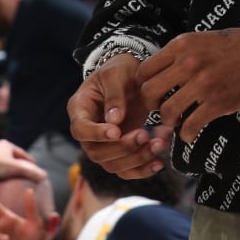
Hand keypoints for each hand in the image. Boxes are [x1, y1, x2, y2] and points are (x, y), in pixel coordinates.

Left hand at [0, 139, 46, 184]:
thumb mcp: (16, 169)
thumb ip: (31, 171)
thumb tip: (45, 176)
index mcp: (6, 144)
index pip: (21, 153)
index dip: (28, 160)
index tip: (33, 167)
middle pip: (9, 156)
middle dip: (15, 163)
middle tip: (20, 172)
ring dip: (2, 167)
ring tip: (6, 177)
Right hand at [70, 53, 166, 177]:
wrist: (133, 74)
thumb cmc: (120, 69)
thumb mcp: (116, 74)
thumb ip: (115, 95)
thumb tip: (114, 120)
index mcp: (80, 108)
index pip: (81, 129)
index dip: (96, 134)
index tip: (116, 131)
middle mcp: (89, 130)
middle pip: (96, 153)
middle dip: (122, 148)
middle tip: (144, 135)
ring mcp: (103, 143)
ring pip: (112, 165)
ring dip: (136, 159)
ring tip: (158, 144)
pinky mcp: (120, 150)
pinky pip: (126, 169)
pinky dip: (142, 170)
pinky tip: (159, 163)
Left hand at [138, 28, 239, 144]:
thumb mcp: (206, 38)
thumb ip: (184, 52)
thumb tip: (163, 71)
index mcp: (183, 45)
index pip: (145, 70)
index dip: (144, 85)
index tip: (155, 92)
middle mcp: (188, 63)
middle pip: (149, 92)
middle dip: (152, 105)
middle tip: (162, 109)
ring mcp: (203, 84)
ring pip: (167, 112)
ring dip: (169, 122)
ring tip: (177, 121)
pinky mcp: (218, 103)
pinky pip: (190, 126)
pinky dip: (186, 134)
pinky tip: (190, 133)